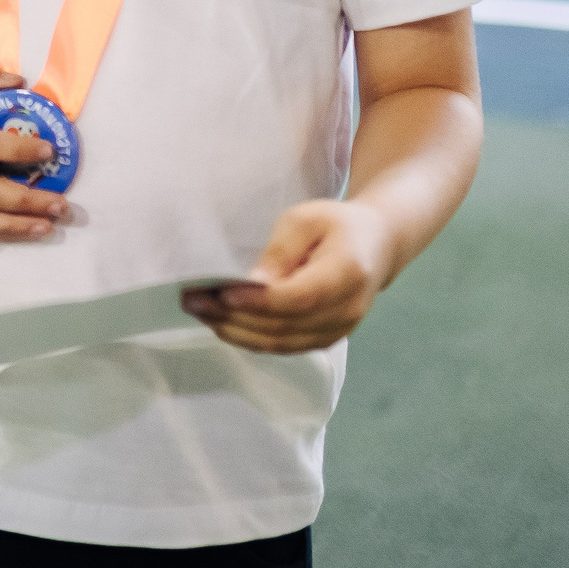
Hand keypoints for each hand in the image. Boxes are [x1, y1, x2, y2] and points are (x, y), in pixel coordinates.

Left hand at [183, 201, 397, 352]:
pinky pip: (283, 347)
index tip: (220, 291)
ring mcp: (339, 331)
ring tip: (199, 311)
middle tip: (192, 300)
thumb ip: (280, 250)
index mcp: (348, 273)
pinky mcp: (326, 340)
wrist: (376, 246)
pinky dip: (249, 338)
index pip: (299, 298)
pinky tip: (222, 322)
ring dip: (235, 331)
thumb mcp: (306, 219)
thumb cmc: (336, 225)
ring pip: (280, 343)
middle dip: (233, 317)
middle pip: (284, 326)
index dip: (257, 301)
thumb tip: (253, 282)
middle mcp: (347, 310)